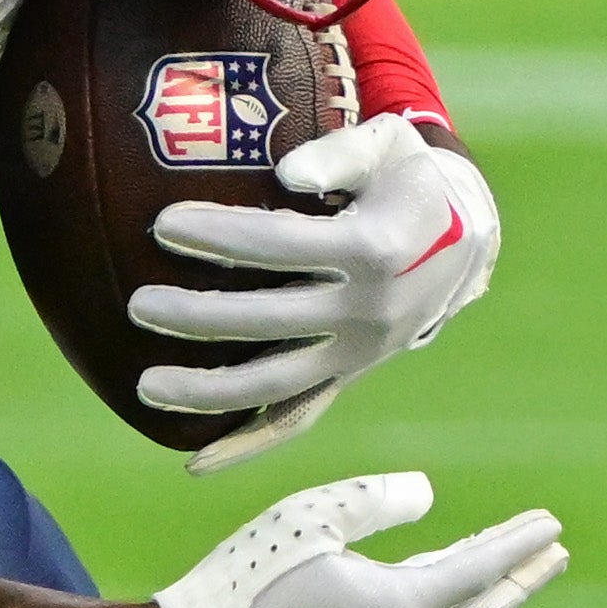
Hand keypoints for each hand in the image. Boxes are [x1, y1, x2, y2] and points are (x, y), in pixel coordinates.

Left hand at [133, 115, 499, 475]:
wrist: (466, 238)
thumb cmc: (408, 179)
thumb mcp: (389, 146)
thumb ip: (340, 152)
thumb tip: (287, 173)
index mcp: (375, 249)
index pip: (282, 245)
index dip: (222, 236)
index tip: (163, 225)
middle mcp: (369, 311)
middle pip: (271, 322)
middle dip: (200, 316)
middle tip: (139, 305)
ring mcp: (359, 353)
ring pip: (279, 384)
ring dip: (211, 391)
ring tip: (147, 386)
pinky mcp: (349, 374)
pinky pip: (298, 417)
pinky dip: (249, 444)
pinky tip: (196, 462)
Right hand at [155, 471, 564, 607]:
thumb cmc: (248, 578)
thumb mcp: (310, 516)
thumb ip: (376, 500)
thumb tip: (430, 496)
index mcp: (404, 606)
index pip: (481, 569)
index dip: (518, 543)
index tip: (551, 525)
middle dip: (522, 580)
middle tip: (555, 555)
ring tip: (501, 587)